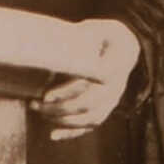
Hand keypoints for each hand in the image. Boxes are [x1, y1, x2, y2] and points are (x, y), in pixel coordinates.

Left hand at [35, 19, 140, 140]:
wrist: (126, 45)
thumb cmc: (105, 35)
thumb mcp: (95, 29)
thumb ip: (79, 36)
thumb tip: (53, 45)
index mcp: (115, 64)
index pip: (90, 84)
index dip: (68, 91)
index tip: (46, 95)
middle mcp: (116, 86)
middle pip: (88, 104)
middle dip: (60, 108)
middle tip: (36, 104)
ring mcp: (113, 99)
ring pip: (90, 118)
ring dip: (63, 120)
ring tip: (41, 113)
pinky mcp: (107, 108)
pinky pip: (91, 125)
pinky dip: (72, 133)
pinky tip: (53, 135)